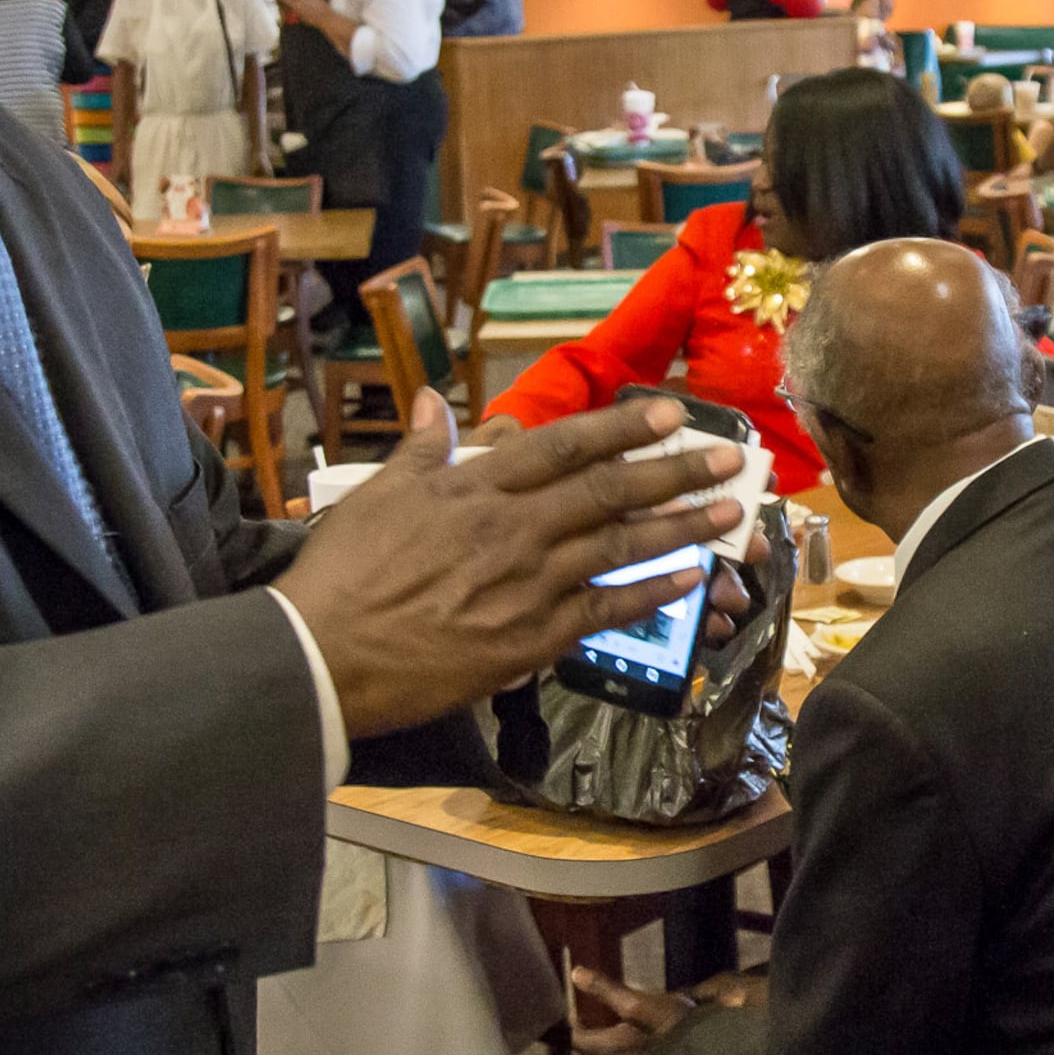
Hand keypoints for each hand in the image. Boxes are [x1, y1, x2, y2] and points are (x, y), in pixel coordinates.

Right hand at [275, 391, 748, 733]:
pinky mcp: (528, 640)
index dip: (620, 426)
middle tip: (728, 458)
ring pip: (619, 549)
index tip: (667, 411)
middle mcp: (511, 530)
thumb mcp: (377, 495)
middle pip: (608, 491)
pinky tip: (689, 581)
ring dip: (681, 529)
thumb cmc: (344, 574)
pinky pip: (604, 612)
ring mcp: (525, 586)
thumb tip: (435, 400)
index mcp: (475, 487)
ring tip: (729, 513)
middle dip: (674, 471)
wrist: (324, 654)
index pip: (563, 446)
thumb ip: (421, 448)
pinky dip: (650, 595)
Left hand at [568, 964, 695, 1054]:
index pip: (577, 1040)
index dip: (568, 1028)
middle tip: (588, 1023)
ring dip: (607, 1053)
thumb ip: (607, 990)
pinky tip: (639, 1049)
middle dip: (587, 1043)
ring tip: (612, 1035)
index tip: (567, 1014)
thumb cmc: (672, 1028)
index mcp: (612, 1048)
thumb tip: (576, 974)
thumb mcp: (639, 1004)